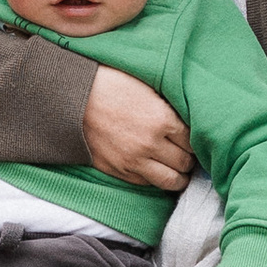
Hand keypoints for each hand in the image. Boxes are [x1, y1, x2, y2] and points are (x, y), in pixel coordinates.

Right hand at [83, 68, 193, 191]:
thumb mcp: (146, 85)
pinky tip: (154, 168)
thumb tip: (187, 116)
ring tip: (177, 169)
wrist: (71, 96)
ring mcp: (133, 161)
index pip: (193, 140)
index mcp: (162, 120)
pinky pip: (146, 183)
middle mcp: (151, 145)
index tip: (190, 137)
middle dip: (189, 158)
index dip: (195, 139)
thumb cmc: (109, 83)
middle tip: (186, 153)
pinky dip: (154, 178)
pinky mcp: (118, 170)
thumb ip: (168, 104)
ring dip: (178, 176)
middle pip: (186, 163)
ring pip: (171, 181)